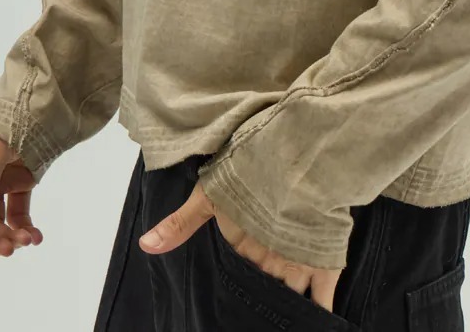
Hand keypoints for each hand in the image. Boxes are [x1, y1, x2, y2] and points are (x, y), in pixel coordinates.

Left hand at [138, 178, 343, 313]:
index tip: (232, 289)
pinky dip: (319, 311)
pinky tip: (315, 320)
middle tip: (256, 290)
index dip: (235, 278)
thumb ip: (180, 224)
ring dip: (285, 300)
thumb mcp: (209, 192)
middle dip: (259, 288)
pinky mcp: (325, 263)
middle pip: (262, 286)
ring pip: (289, 296)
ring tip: (279, 309)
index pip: (235, 274)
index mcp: (240, 247)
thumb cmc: (252, 168)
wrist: (301, 154)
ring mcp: (297, 266)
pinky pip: (322, 299)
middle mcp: (267, 263)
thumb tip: (144, 247)